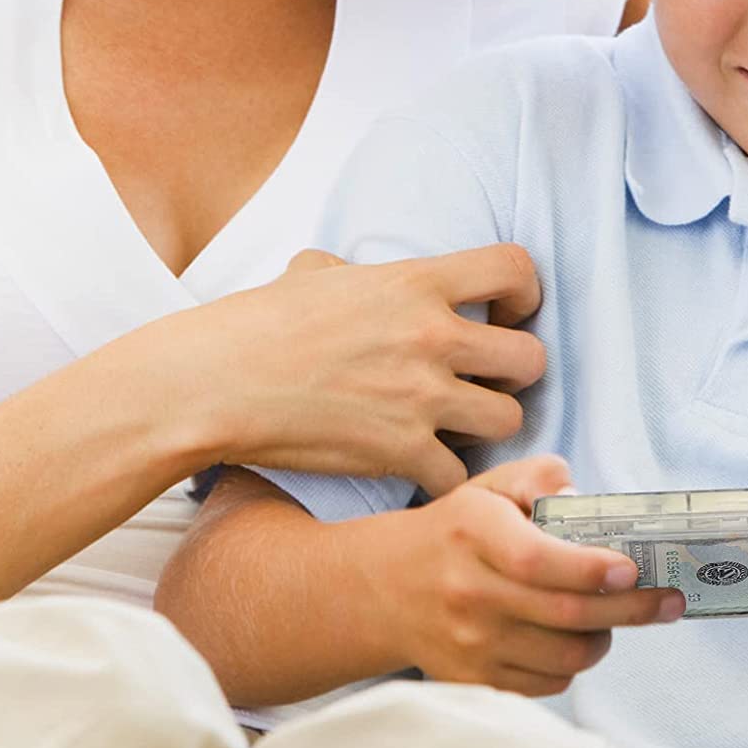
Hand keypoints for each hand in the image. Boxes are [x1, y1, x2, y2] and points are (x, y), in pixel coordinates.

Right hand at [154, 244, 545, 497]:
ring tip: (456, 426)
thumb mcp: (311, 273)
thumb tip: (352, 271)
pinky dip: (449, 478)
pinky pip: (462, 474)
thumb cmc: (256, 324)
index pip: (515, 270)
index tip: (507, 312)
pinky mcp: (402, 451)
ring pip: (510, 418)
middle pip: (531, 357)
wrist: (216, 382)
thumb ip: (353, 270)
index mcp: (416, 281)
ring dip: (488, 426)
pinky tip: (425, 469)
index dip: (524, 293)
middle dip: (515, 371)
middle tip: (486, 380)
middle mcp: (431, 336)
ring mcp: (421, 397)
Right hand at [381, 455, 684, 695]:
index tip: (632, 568)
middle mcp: (469, 592)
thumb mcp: (488, 487)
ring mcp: (471, 644)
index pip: (537, 560)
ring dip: (604, 637)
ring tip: (614, 615)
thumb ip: (537, 476)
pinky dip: (573, 662)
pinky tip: (574, 637)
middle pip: (565, 614)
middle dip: (631, 610)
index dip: (591, 568)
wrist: (386, 588)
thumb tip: (578, 492)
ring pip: (564, 655)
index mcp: (473, 533)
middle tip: (668, 601)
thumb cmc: (453, 531)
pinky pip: (547, 683)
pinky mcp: (475, 681)